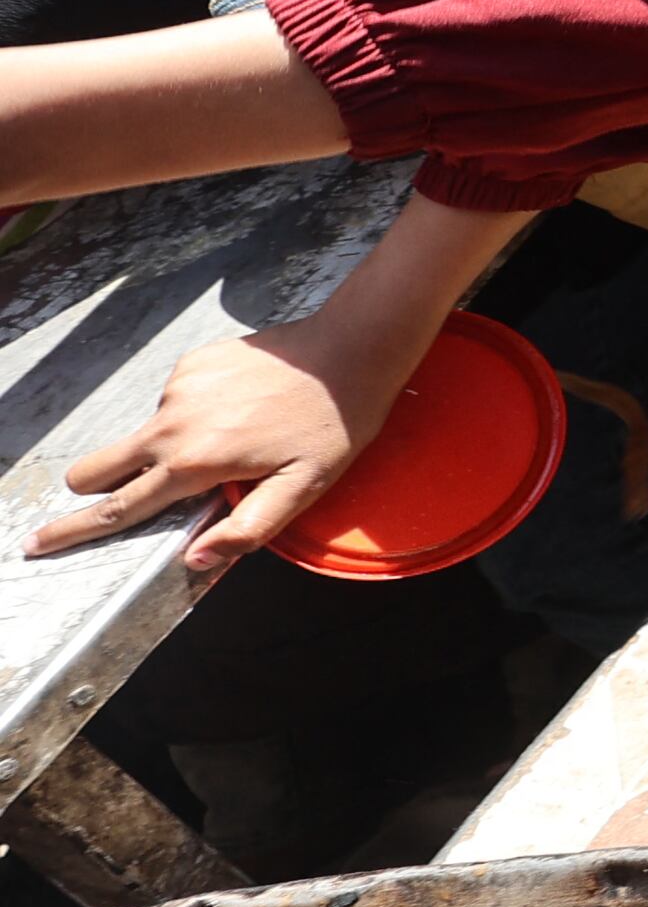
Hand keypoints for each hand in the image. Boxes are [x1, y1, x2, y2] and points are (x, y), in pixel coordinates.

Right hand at [32, 310, 424, 569]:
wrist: (351, 348)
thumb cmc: (332, 423)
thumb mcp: (303, 488)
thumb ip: (248, 528)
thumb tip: (196, 558)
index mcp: (196, 462)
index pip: (120, 507)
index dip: (74, 530)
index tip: (36, 544)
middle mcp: (175, 423)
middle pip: (98, 467)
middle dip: (98, 488)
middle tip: (132, 494)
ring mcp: (180, 387)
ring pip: (143, 433)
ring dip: (164, 447)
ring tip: (236, 439)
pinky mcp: (193, 362)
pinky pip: (174, 399)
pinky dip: (192, 413)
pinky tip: (242, 407)